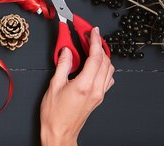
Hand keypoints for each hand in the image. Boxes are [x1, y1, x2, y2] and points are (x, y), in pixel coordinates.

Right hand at [40, 27, 114, 145]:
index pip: (96, 57)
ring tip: (92, 48)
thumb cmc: (54, 115)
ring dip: (103, 56)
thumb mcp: (54, 85)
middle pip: (105, 61)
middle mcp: (95, 89)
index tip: (92, 31)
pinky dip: (104, 68)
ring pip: (109, 70)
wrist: (60, 133)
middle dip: (99, 46)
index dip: (95, 41)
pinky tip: (95, 66)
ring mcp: (98, 94)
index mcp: (84, 85)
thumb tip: (66, 51)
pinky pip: (107, 79)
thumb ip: (62, 65)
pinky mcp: (98, 98)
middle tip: (89, 36)